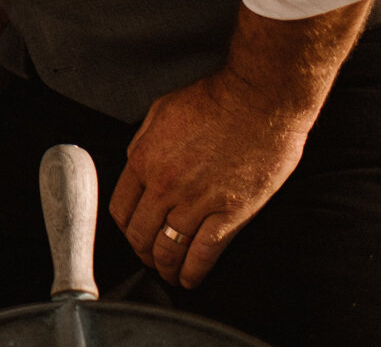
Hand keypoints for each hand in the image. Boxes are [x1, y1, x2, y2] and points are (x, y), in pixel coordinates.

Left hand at [108, 70, 307, 288]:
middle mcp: (165, 186)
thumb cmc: (214, 100)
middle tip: (147, 258)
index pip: (121, 207)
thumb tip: (136, 165)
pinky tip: (190, 280)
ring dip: (164, 267)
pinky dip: (193, 272)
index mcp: (144, 159)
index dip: (125, 226)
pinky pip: (203, 254)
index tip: (131, 232)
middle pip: (140, 234)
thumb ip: (143, 143)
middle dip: (141, 251)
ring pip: (169, 249)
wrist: (260, 102)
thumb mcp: (160, 112)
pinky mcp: (230, 214)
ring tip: (167, 274)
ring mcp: (197, 203)